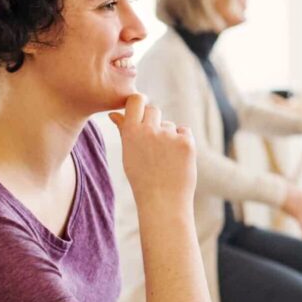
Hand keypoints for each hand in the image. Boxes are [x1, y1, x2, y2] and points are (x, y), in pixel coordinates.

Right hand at [109, 94, 195, 208]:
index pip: (136, 100)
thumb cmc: (142, 178)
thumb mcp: (128, 154)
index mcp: (131, 132)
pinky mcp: (186, 141)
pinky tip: (177, 159)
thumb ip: (124, 130)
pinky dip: (183, 142)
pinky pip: (184, 132)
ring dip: (169, 136)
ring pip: (170, 125)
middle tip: (155, 144)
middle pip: (154, 110)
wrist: (162, 201)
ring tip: (164, 159)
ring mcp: (169, 135)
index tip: (142, 110)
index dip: (140, 103)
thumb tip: (114, 114)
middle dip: (155, 122)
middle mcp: (149, 130)